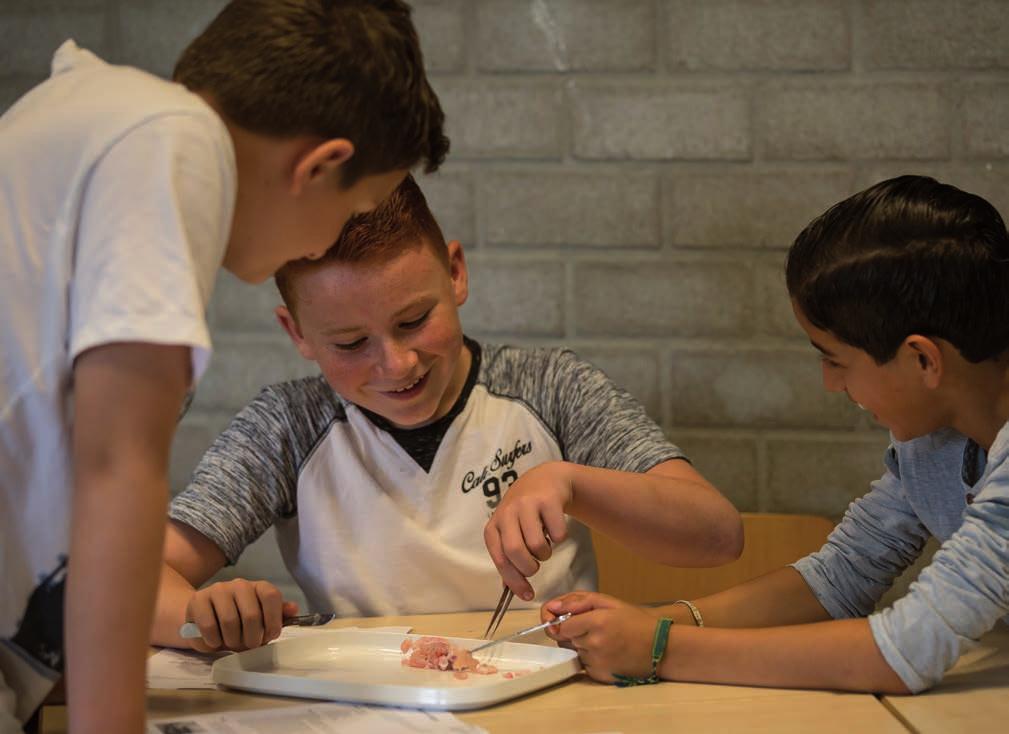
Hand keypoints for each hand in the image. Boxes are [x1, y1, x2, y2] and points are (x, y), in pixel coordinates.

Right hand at [184, 578, 297, 651]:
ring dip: (232, 641)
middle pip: (251, 614)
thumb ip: (277, 616)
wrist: (203, 618)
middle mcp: (239, 584)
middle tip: (247, 645)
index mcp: (258, 587)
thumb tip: (293, 609)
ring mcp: (218, 590)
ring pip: (230, 622)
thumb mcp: (260, 621)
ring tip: (231, 643)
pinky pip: (209, 626)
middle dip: (251, 638)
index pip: (271, 596)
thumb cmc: (238, 623)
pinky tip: (215, 641)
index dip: (273, 620)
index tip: (269, 636)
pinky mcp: (198, 600)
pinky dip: (214, 641)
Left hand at [483, 461, 573, 600]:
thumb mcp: (509, 532)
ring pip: (537, 545)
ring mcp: (527, 505)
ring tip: (544, 544)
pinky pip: (558, 534)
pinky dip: (559, 538)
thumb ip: (508, 558)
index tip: (528, 595)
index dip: (514, 581)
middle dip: (529, 568)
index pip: (500, 560)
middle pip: (515, 552)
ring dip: (545, 554)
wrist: (545, 480)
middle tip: (535, 566)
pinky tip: (554, 528)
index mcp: (493, 527)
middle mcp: (507, 514)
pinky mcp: (548, 500)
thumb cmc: (524, 513)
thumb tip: (511, 591)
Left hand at [541, 591, 661, 682]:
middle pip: (565, 640)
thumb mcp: (610, 602)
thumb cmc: (636, 621)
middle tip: (594, 628)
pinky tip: (607, 652)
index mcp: (596, 622)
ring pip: (574, 652)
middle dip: (574, 633)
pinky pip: (583, 665)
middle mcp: (594, 644)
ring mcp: (597, 662)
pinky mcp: (600, 676)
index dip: (564, 622)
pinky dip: (589, 659)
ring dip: (581, 646)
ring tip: (603, 640)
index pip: (561, 626)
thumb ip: (579, 601)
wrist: (661, 647)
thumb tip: (553, 607)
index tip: (572, 620)